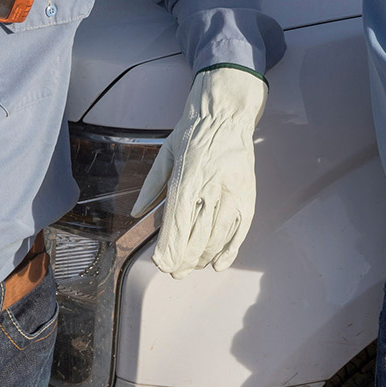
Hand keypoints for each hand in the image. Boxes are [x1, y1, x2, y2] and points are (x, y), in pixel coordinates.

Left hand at [130, 66, 266, 277]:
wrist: (226, 114)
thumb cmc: (193, 133)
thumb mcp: (165, 154)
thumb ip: (151, 186)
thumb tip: (136, 213)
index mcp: (187, 177)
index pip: (178, 223)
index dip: (170, 248)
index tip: (161, 263)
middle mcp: (211, 188)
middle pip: (197, 236)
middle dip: (183, 260)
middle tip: (174, 272)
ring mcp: (233, 193)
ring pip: (218, 237)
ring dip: (203, 258)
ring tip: (191, 267)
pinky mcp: (248, 196)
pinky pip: (240, 231)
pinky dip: (230, 251)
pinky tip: (218, 263)